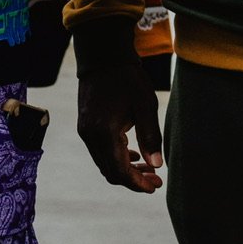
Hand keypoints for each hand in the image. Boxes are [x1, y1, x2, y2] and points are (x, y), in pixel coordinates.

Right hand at [77, 54, 164, 192]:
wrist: (103, 57)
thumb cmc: (127, 78)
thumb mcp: (145, 105)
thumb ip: (151, 137)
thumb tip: (157, 165)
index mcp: (104, 132)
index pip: (119, 170)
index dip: (137, 183)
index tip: (155, 186)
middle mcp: (90, 136)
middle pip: (110, 171)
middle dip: (133, 179)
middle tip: (156, 180)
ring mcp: (85, 132)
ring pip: (104, 163)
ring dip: (125, 169)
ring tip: (149, 168)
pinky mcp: (85, 126)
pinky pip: (100, 152)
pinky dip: (116, 158)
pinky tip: (132, 154)